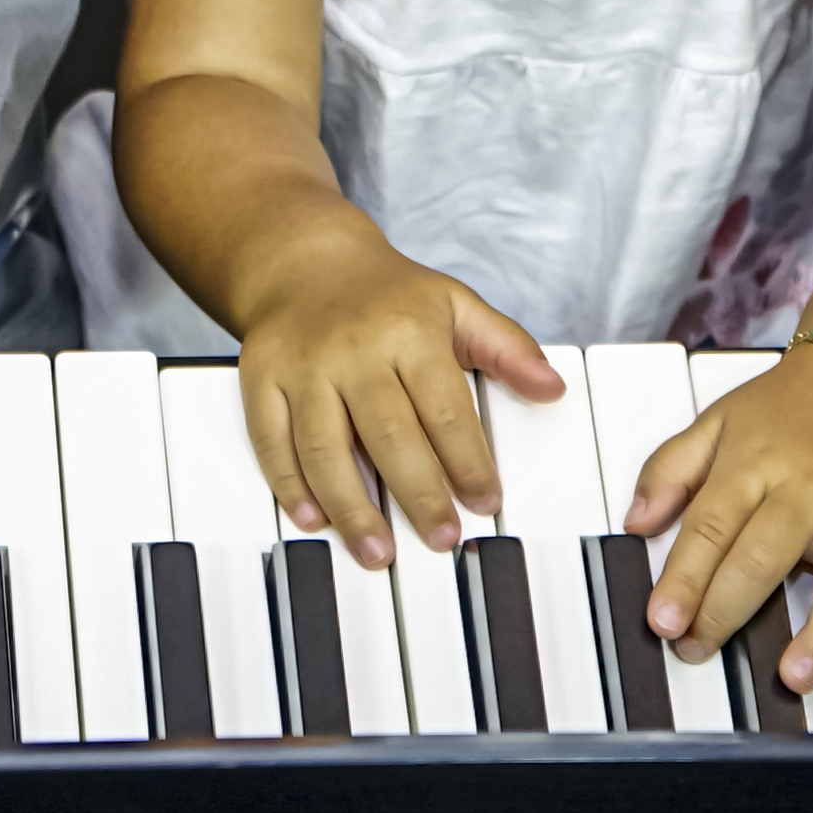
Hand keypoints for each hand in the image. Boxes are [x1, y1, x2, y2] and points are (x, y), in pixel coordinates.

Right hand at [230, 228, 563, 568]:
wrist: (305, 261)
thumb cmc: (388, 295)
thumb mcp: (456, 305)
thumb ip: (508, 348)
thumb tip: (553, 387)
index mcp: (407, 329)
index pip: (445, 408)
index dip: (468, 461)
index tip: (487, 501)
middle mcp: (353, 348)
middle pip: (388, 435)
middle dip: (418, 495)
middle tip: (441, 538)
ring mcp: (302, 365)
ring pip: (325, 448)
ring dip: (352, 507)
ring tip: (378, 551)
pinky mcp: (260, 378)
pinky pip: (272, 441)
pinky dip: (290, 485)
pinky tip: (313, 518)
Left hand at [623, 342, 812, 691]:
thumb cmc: (793, 405)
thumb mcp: (718, 420)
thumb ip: (670, 469)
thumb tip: (637, 521)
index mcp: (758, 462)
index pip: (711, 526)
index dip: (684, 579)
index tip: (663, 621)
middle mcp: (811, 490)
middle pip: (765, 559)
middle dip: (726, 614)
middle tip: (697, 649)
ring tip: (793, 677)